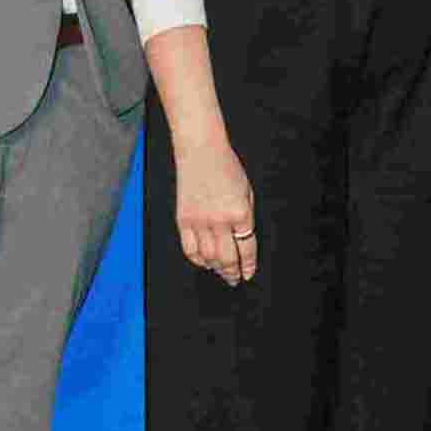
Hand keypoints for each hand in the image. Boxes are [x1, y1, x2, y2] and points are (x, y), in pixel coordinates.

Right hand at [173, 133, 259, 283]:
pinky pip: (189, 249)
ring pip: (208, 257)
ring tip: (222, 273)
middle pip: (227, 258)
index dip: (248, 265)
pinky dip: (198, 260)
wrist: (201, 151)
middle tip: (235, 279)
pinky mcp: (183, 220)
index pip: (246, 248)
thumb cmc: (226, 167)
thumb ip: (246, 216)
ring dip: (216, 269)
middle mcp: (219, 221)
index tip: (248, 273)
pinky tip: (204, 262)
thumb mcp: (247, 191)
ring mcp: (199, 222)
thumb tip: (243, 239)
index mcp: (240, 212)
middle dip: (232, 272)